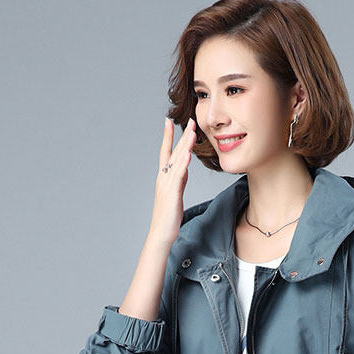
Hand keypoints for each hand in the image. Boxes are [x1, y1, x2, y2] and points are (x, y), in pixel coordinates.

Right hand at [149, 116, 197, 244]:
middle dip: (182, 136)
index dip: (168, 136)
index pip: (165, 152)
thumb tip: (185, 168)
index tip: (169, 121)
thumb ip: (179, 179)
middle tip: (189, 120)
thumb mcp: (176, 193)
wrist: (161, 233)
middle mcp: (164, 177)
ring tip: (192, 131)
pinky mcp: (172, 193)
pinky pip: (179, 175)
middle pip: (173, 152)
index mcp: (164, 177)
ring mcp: (167, 184)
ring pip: (177, 160)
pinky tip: (188, 153)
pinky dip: (183, 163)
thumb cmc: (169, 216)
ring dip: (185, 145)